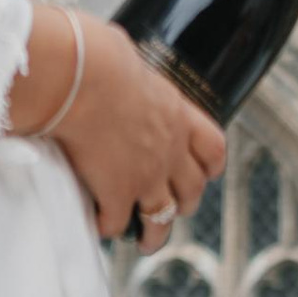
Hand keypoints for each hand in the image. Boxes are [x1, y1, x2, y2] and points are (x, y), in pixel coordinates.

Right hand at [14, 13, 223, 249]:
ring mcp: (147, 176)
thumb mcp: (130, 62)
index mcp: (179, 116)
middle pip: (192, 190)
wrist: (84, 80)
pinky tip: (99, 222)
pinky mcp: (118, 194)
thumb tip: (113, 55)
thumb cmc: (100, 59)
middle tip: (171, 208)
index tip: (203, 172)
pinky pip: (117, 223)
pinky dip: (108, 225)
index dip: (210, 164)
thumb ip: (133, 75)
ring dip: (155, 234)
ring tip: (146, 241)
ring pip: (162, 220)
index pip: (213, 148)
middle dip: (184, 203)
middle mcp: (170, 151)